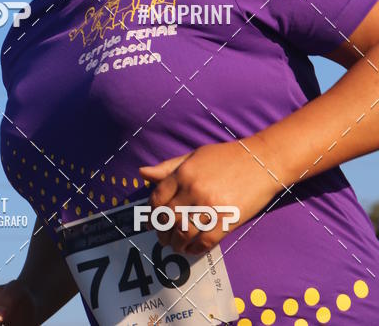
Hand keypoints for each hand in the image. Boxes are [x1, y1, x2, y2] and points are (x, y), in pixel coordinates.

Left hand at [139, 139, 280, 255]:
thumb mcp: (194, 156)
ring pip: (184, 233)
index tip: (152, 220)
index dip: (152, 212)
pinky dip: (195, 249)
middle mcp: (194, 190)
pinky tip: (191, 248)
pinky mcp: (227, 221)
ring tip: (175, 245)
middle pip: (168, 218)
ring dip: (176, 243)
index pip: (157, 198)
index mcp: (184, 173)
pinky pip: (205, 242)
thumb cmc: (226, 157)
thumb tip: (142, 173)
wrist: (262, 162)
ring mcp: (211, 207)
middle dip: (161, 231)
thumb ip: (168, 167)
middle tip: (162, 237)